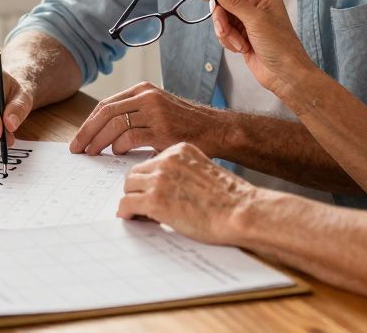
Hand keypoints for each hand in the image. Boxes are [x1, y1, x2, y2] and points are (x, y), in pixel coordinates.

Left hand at [68, 82, 222, 155]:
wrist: (218, 130)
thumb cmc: (186, 126)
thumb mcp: (158, 111)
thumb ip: (134, 115)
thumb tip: (103, 134)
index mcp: (143, 90)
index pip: (106, 104)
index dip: (88, 123)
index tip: (78, 139)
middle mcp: (147, 97)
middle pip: (105, 113)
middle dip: (87, 132)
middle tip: (77, 149)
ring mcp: (155, 112)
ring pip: (114, 125)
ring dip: (98, 141)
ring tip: (92, 154)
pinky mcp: (162, 130)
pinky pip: (130, 138)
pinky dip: (119, 147)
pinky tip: (117, 154)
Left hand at [116, 142, 255, 245]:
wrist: (241, 212)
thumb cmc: (230, 199)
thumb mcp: (204, 174)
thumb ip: (184, 174)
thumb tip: (166, 190)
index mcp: (180, 150)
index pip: (151, 162)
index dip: (148, 179)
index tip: (147, 190)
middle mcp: (168, 160)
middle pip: (136, 172)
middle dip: (136, 188)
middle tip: (137, 203)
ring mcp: (160, 179)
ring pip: (128, 186)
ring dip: (130, 199)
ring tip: (136, 212)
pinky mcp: (155, 200)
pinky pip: (127, 203)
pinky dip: (125, 211)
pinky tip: (130, 217)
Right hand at [199, 0, 321, 109]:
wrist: (285, 75)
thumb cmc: (279, 45)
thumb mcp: (255, 20)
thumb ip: (234, 1)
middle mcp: (254, 5)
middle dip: (221, 15)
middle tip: (223, 26)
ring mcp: (246, 21)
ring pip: (222, 17)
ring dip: (225, 31)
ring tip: (238, 43)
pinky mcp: (240, 36)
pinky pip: (224, 31)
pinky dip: (228, 40)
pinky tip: (241, 49)